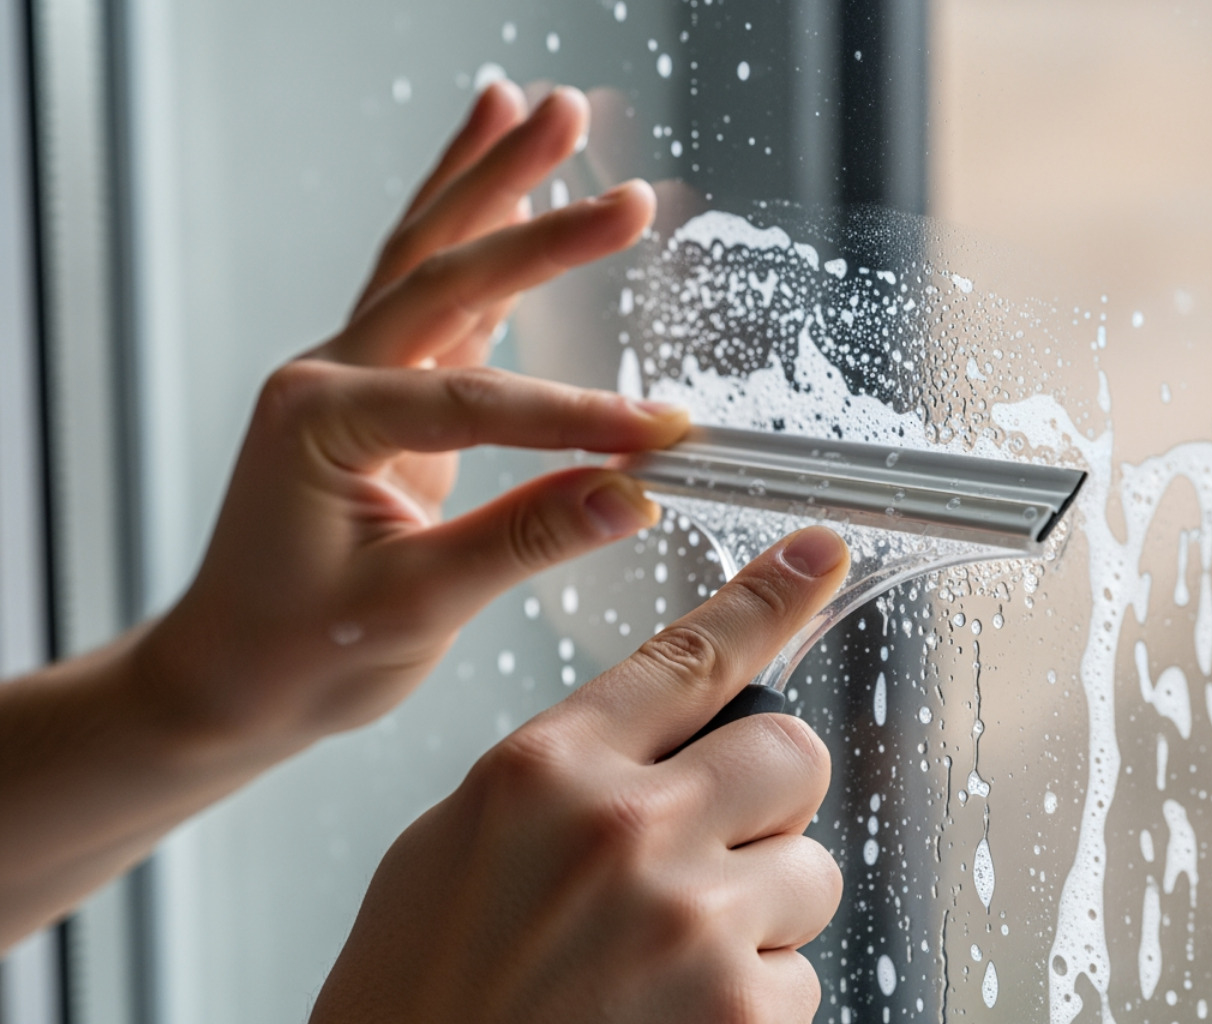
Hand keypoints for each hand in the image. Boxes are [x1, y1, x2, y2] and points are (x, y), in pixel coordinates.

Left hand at [138, 82, 687, 756]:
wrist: (232, 675)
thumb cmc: (300, 651)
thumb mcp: (414, 607)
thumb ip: (522, 540)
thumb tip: (632, 493)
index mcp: (323, 420)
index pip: (473, 400)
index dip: (575, 415)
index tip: (662, 435)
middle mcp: (328, 375)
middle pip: (444, 270)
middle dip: (531, 212)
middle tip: (615, 172)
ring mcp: (350, 375)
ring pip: (430, 257)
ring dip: (491, 183)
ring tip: (546, 110)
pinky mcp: (379, 395)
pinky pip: (432, 295)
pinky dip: (473, 233)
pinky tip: (507, 183)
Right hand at [311, 528, 850, 1023]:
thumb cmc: (420, 995)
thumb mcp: (456, 845)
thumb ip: (563, 774)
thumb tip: (658, 741)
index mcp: (545, 771)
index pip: (689, 656)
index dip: (768, 596)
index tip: (820, 553)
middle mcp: (625, 831)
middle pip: (791, 752)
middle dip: (772, 793)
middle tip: (721, 840)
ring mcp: (689, 924)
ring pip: (811, 873)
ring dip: (762, 909)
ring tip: (673, 958)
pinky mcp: (739, 1014)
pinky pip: (802, 975)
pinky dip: (755, 997)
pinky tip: (675, 1016)